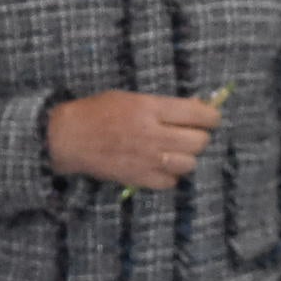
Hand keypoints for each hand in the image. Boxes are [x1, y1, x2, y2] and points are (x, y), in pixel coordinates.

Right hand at [47, 90, 223, 190]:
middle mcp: (153, 135)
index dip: (212, 117)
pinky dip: (171, 176)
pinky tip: (162, 167)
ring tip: (176, 152)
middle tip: (192, 134)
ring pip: (189, 164)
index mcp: (150, 108)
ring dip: (187, 157)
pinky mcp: (139, 179)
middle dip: (201, 137)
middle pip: (199, 141)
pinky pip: (170, 182)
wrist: (68, 138)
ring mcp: (147, 159)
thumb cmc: (97, 111)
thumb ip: (161, 105)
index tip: (212, 118)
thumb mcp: (130, 97)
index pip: (198, 114)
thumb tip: (195, 107)